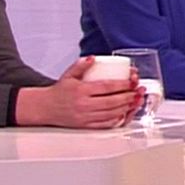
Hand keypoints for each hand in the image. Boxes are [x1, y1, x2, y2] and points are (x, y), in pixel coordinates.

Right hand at [16, 57, 140, 128]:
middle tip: (139, 91)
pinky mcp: (86, 126)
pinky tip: (125, 113)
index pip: (106, 87)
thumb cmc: (59, 91)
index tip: (132, 81)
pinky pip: (106, 124)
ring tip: (136, 101)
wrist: (45, 108)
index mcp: (81, 91)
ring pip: (111, 114)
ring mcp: (86, 117)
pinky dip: (118, 119)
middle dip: (129, 96)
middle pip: (112, 102)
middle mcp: (84, 105)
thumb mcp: (68, 75)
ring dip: (127, 108)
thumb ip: (81, 65)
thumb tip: (94, 58)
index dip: (122, 84)